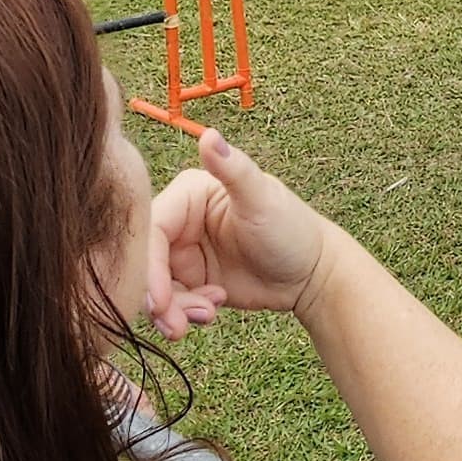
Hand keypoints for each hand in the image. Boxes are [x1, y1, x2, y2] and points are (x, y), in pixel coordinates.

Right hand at [148, 127, 339, 332]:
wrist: (313, 273)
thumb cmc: (292, 229)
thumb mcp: (262, 200)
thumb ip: (234, 170)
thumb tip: (209, 134)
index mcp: (189, 194)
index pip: (152, 231)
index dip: (150, 268)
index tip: (159, 300)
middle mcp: (180, 221)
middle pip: (149, 262)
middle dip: (160, 297)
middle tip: (176, 326)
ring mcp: (184, 252)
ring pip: (158, 286)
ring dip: (173, 310)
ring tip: (206, 316)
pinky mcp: (192, 279)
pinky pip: (172, 301)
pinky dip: (184, 314)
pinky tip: (214, 310)